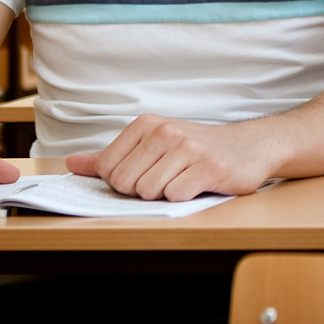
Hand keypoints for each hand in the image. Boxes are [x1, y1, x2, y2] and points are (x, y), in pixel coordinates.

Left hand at [67, 115, 278, 200]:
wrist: (251, 146)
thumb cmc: (198, 149)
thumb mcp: (153, 145)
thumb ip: (112, 157)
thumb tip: (72, 164)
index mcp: (146, 125)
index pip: (107, 169)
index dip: (124, 181)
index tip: (148, 172)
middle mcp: (166, 132)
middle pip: (124, 183)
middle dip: (143, 190)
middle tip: (168, 178)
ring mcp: (188, 149)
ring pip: (149, 191)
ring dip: (165, 194)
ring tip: (184, 179)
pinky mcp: (209, 168)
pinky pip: (176, 196)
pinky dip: (186, 197)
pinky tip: (199, 184)